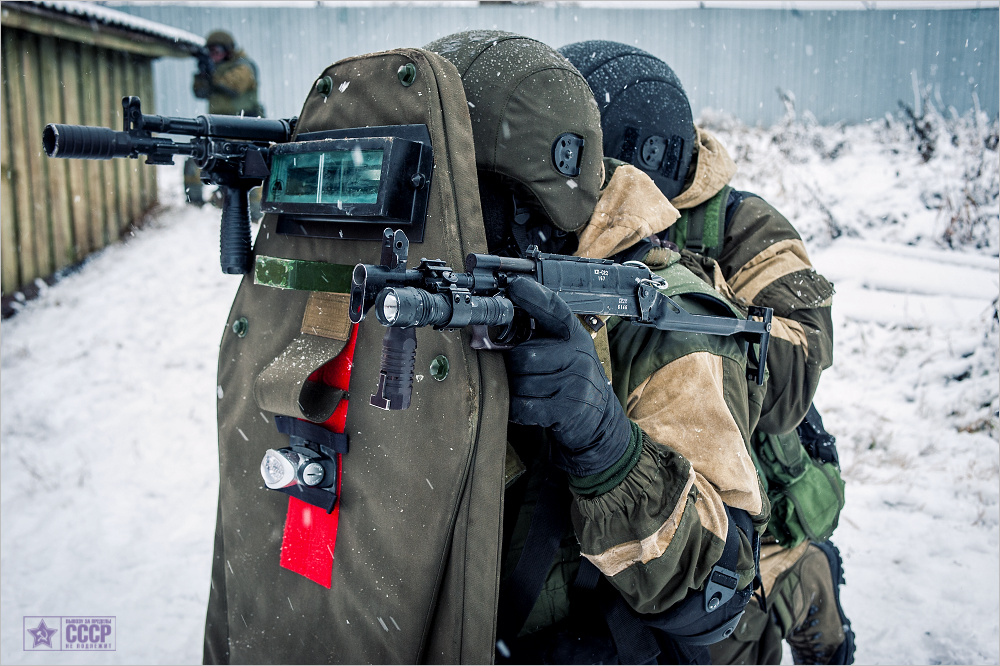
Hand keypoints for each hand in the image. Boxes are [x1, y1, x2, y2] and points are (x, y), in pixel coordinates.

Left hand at [504, 277, 630, 475]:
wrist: (597, 420)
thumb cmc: (570, 380)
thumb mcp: (563, 351)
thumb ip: (538, 336)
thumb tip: (494, 324)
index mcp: (574, 336)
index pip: (554, 310)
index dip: (533, 296)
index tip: (515, 286)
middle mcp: (578, 355)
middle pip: (524, 355)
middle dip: (513, 367)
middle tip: (520, 373)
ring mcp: (575, 383)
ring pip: (521, 381)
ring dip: (515, 389)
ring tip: (529, 391)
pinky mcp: (568, 409)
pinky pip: (524, 406)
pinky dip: (517, 408)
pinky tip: (526, 406)